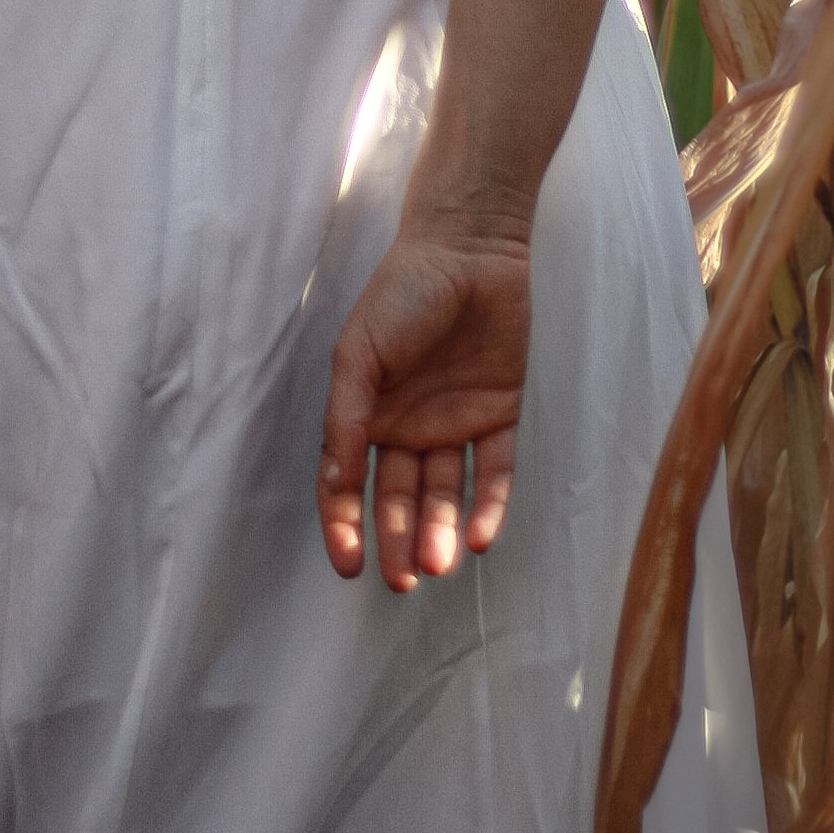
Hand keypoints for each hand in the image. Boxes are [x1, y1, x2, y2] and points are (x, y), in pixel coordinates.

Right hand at [317, 223, 531, 593]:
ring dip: (439, 531)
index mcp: (365, 416)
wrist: (468, 249)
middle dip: (397, 542)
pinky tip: (479, 537)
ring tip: (438, 563)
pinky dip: (488, 505)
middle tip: (401, 583)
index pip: (348, 486)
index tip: (348, 566)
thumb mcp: (359, 352)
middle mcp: (407, 429)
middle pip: (399, 500)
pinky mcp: (498, 417)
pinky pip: (493, 472)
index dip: (344, 526)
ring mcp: (453, 425)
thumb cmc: (402, 293)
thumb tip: (335, 479)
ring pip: (444, 493)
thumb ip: (346, 415)